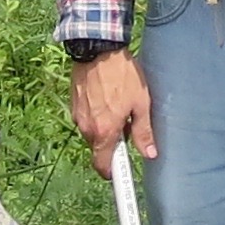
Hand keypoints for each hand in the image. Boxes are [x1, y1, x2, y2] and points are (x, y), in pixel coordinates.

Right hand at [73, 49, 154, 169]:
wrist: (97, 49)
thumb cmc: (122, 75)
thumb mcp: (141, 103)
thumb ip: (143, 131)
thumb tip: (150, 153)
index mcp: (105, 132)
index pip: (103, 166)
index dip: (113, 174)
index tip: (121, 176)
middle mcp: (87, 128)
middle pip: (100, 148)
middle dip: (113, 143)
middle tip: (128, 124)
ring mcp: (78, 116)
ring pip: (93, 132)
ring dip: (105, 127)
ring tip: (118, 104)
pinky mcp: (74, 104)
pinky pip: (86, 118)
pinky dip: (96, 114)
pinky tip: (107, 96)